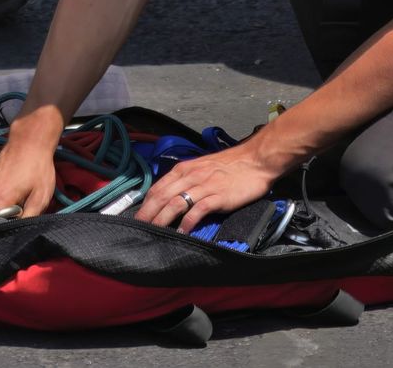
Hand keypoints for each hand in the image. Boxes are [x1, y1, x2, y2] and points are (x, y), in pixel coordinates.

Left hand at [134, 144, 278, 234]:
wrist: (256, 160)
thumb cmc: (231, 165)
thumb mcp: (202, 167)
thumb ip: (187, 179)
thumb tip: (171, 195)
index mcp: (185, 169)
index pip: (158, 186)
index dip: (145, 203)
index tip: (136, 217)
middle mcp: (191, 176)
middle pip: (162, 196)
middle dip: (147, 213)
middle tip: (137, 228)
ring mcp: (204, 186)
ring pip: (176, 203)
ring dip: (162, 219)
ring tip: (153, 232)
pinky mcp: (218, 196)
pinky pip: (198, 210)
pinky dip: (187, 223)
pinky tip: (181, 232)